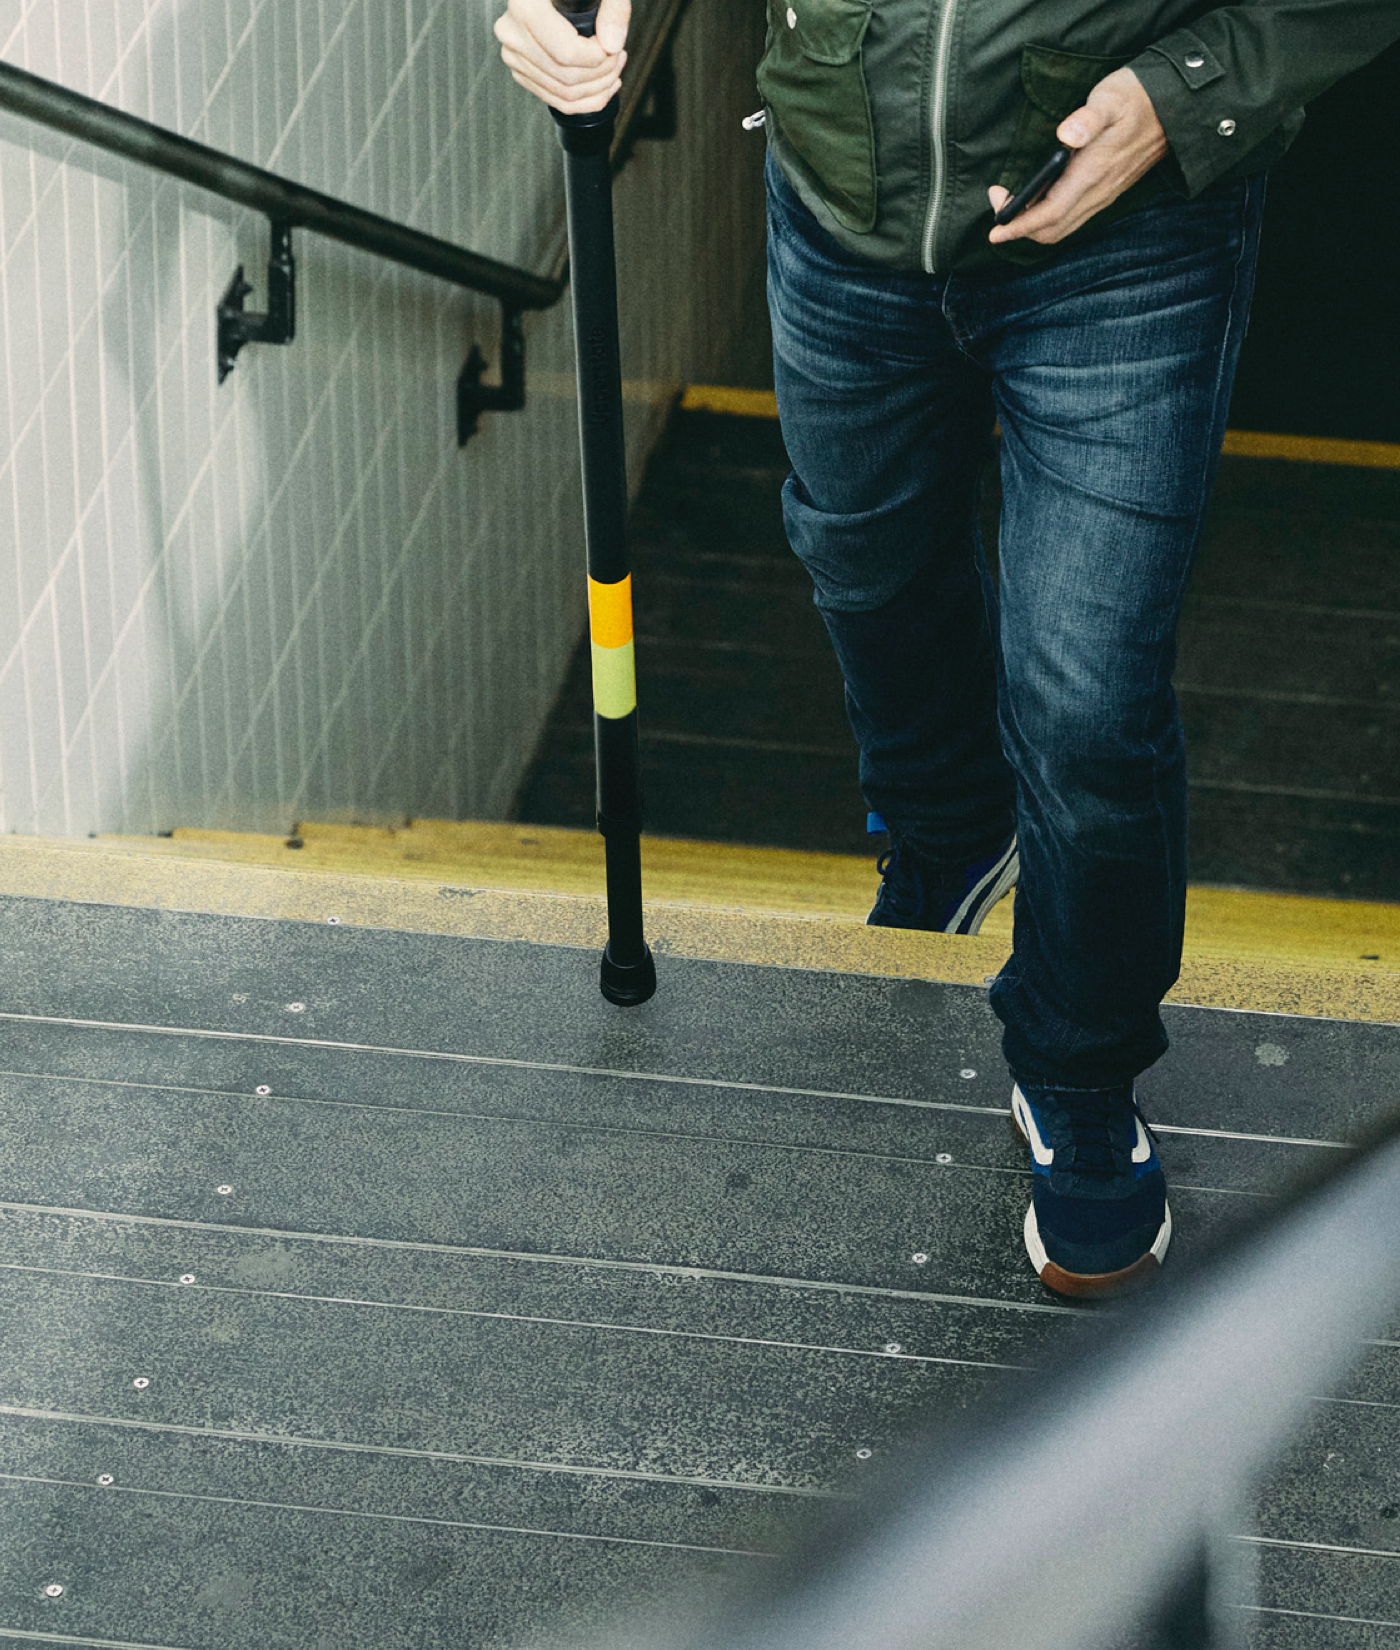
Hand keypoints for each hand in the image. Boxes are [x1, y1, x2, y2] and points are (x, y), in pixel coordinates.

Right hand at [494, 0, 629, 114]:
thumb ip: (614, 7)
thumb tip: (613, 44)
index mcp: (526, 6)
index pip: (566, 53)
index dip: (599, 59)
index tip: (614, 48)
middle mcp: (513, 31)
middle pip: (564, 76)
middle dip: (602, 75)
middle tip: (619, 59)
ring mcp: (513, 52)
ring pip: (560, 93)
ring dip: (595, 90)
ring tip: (613, 71)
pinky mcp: (520, 68)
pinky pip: (553, 98)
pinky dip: (582, 100)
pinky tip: (599, 85)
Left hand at [987, 67, 1167, 244]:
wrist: (1174, 106)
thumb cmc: (1136, 97)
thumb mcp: (1110, 98)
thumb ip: (1087, 118)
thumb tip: (1066, 134)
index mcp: (1092, 174)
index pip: (1049, 214)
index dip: (1019, 225)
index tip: (995, 228)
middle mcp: (1097, 193)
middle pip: (1051, 230)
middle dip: (1019, 227)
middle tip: (997, 203)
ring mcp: (1103, 196)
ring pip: (1061, 228)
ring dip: (1032, 226)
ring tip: (1011, 206)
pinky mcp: (1106, 193)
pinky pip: (1072, 219)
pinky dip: (1048, 220)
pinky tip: (1037, 202)